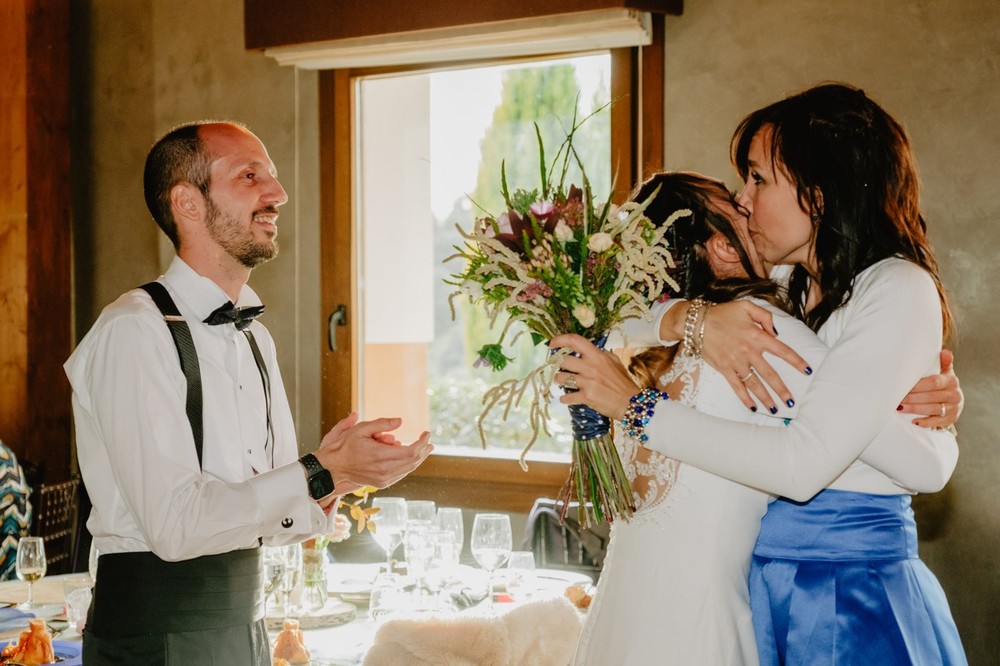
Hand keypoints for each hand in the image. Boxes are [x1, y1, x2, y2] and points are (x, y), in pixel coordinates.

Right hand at [314, 412, 432, 493]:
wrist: (334, 468)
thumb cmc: (345, 446)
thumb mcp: (361, 429)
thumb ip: (382, 424)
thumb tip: (400, 421)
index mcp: (381, 456)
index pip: (412, 451)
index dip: (422, 442)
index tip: (426, 433)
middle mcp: (385, 470)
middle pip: (413, 461)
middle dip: (424, 450)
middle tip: (429, 441)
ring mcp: (383, 479)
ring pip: (409, 469)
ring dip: (419, 458)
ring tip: (425, 449)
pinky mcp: (382, 484)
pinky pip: (401, 474)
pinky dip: (409, 465)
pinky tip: (412, 458)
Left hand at [549, 334, 639, 419]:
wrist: (631, 402)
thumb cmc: (623, 382)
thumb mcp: (614, 362)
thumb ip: (600, 354)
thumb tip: (587, 349)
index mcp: (597, 356)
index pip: (575, 341)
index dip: (560, 340)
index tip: (552, 344)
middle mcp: (591, 367)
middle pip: (563, 360)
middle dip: (558, 364)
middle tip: (560, 368)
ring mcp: (587, 382)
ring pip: (561, 378)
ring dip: (559, 380)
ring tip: (563, 382)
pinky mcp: (586, 397)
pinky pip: (567, 397)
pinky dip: (565, 399)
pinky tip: (567, 398)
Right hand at [697, 301, 809, 411]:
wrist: (697, 322)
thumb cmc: (722, 313)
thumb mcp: (746, 306)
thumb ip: (765, 316)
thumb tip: (776, 332)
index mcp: (757, 336)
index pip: (783, 351)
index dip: (797, 362)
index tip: (808, 371)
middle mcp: (749, 352)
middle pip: (770, 374)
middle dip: (782, 390)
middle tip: (791, 402)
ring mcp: (737, 362)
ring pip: (755, 384)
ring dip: (766, 398)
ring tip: (776, 409)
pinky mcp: (724, 369)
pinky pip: (737, 386)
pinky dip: (745, 398)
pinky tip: (753, 407)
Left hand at [899, 349, 962, 427]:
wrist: (953, 400)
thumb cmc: (942, 383)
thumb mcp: (944, 371)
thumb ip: (943, 362)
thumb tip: (944, 351)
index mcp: (951, 381)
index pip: (934, 382)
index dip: (918, 386)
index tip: (904, 387)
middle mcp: (955, 395)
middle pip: (931, 397)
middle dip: (913, 398)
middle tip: (897, 399)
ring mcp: (954, 408)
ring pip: (933, 409)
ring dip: (915, 409)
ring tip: (900, 408)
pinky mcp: (952, 419)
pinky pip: (937, 422)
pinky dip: (926, 422)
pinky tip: (914, 421)